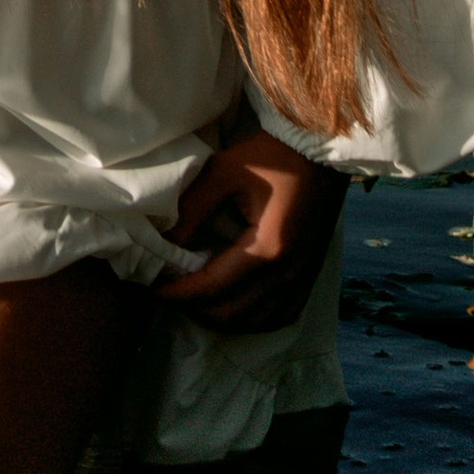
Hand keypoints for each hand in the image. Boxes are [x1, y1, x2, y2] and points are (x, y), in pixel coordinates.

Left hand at [152, 126, 346, 333]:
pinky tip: (233, 304)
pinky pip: (279, 317)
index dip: (178, 294)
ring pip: (255, 322)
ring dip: (220, 317)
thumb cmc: (271, 156)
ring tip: (194, 299)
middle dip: (194, 309)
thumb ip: (193, 209)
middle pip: (231, 314)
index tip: (153, 289)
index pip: (213, 288)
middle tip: (169, 292)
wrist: (320, 150)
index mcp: (268, 248)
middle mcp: (288, 273)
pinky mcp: (309, 276)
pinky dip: (251, 319)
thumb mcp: (224, 171)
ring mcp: (302, 279)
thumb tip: (166, 243)